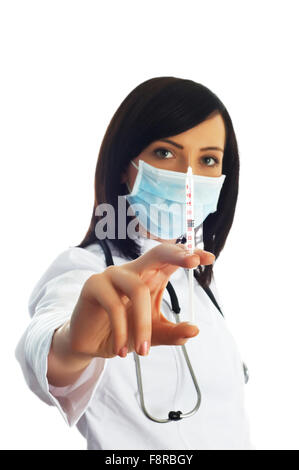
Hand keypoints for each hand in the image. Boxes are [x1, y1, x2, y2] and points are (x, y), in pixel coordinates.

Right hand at [68, 242, 214, 358]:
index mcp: (149, 276)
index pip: (171, 259)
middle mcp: (132, 270)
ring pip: (137, 289)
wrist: (91, 345)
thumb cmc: (124, 332)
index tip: (209, 258)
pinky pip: (114, 305)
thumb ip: (173, 333)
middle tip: (193, 261)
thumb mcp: (153, 334)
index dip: (189, 255)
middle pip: (156, 253)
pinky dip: (121, 331)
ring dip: (143, 325)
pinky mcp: (93, 285)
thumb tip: (195, 330)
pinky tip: (122, 350)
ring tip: (143, 352)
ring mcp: (112, 275)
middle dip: (176, 254)